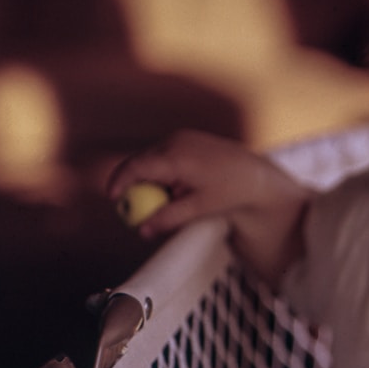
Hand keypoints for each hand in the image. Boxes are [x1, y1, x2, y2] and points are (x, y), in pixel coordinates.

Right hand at [106, 130, 311, 286]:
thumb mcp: (199, 207)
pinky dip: (162, 171)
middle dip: (130, 183)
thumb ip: (168, 218)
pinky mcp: (185, 137)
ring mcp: (181, 136)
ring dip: (149, 178)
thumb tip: (142, 231)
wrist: (255, 173)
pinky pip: (162, 154)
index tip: (112, 199)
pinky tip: (181, 186)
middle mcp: (176, 141)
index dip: (120, 182)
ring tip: (173, 197)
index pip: (137, 166)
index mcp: (177, 157)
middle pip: (139, 160)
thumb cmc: (229, 191)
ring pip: (150, 158)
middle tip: (129, 206)